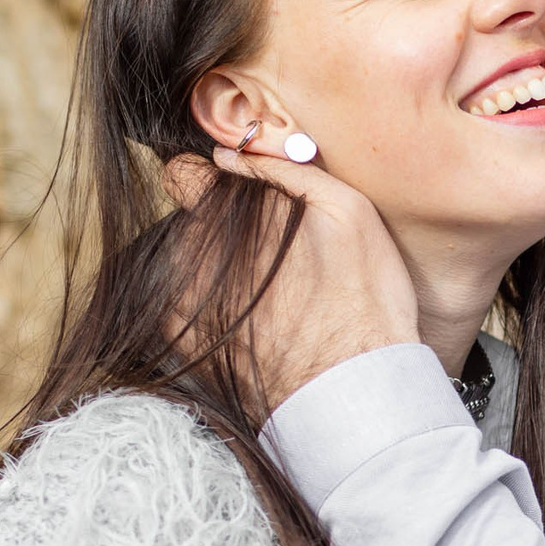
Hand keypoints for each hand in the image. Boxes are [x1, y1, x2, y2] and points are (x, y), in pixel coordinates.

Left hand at [193, 144, 420, 410]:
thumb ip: (287, 170)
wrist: (355, 390)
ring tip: (267, 292)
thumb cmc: (363, 300)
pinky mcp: (186, 342)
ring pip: (185, 267)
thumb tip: (234, 155)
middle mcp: (195, 256)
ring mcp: (185, 302)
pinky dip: (206, 308)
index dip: (205, 177)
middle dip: (220, 229)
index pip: (182, 174)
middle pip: (189, 223)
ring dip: (214, 270)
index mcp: (229, 215)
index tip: (229, 191)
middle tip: (270, 254)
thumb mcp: (349, 210)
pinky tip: (252, 319)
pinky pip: (181, 308)